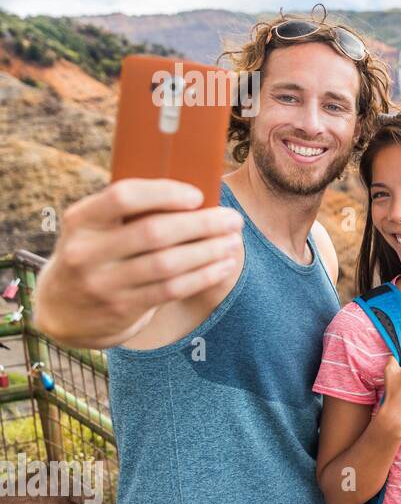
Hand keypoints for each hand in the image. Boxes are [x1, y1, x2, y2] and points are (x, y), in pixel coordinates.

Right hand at [33, 179, 243, 346]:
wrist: (64, 310)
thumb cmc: (98, 253)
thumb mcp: (97, 228)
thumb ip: (131, 212)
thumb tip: (196, 196)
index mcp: (80, 220)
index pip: (123, 197)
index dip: (164, 194)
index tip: (198, 195)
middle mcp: (86, 251)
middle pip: (154, 233)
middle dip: (202, 224)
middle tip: (233, 219)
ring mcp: (102, 284)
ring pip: (168, 264)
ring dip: (208, 251)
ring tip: (233, 241)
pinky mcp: (121, 309)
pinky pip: (171, 290)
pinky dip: (203, 276)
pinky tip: (223, 265)